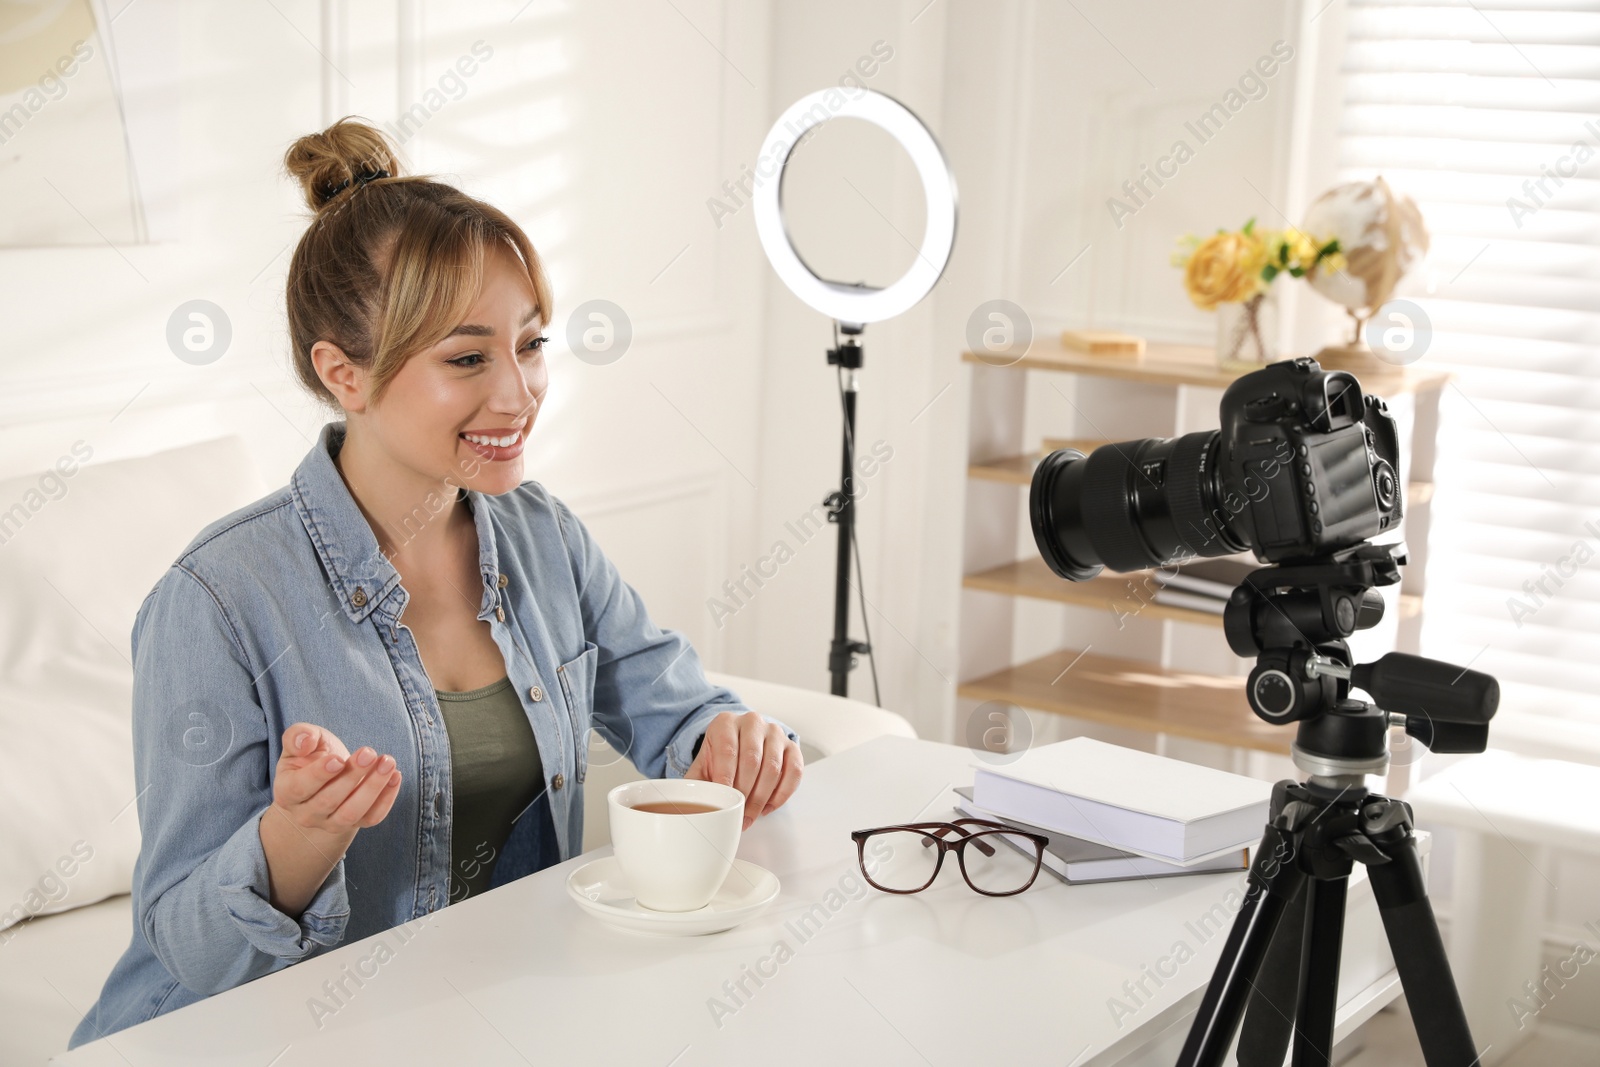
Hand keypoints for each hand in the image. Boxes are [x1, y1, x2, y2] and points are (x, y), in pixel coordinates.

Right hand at [271, 723, 402, 842]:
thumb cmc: (312, 754)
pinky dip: (387, 799)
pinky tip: (395, 776)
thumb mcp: (303, 739)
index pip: (299, 788)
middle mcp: (306, 813)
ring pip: (351, 813)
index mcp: (286, 792)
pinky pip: (372, 818)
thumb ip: (298, 736)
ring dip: (372, 788)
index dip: (319, 774)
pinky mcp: (355, 824)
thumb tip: (303, 742)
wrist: (328, 775)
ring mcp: (330, 823)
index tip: (338, 759)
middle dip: (352, 776)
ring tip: (387, 763)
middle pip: (328, 801)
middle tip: (369, 753)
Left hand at [683, 711, 802, 830]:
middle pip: (752, 760)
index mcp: (725, 722)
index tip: (725, 800)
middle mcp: (752, 722)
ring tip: (751, 815)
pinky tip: (768, 806)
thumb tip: (684, 808)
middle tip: (739, 815)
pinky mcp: (792, 746)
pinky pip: (794, 771)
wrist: (739, 743)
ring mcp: (775, 732)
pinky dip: (782, 794)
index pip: (728, 751)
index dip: (726, 779)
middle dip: (745, 793)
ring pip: (773, 767)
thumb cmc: (720, 757)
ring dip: (762, 797)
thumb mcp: (702, 766)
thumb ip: (693, 784)